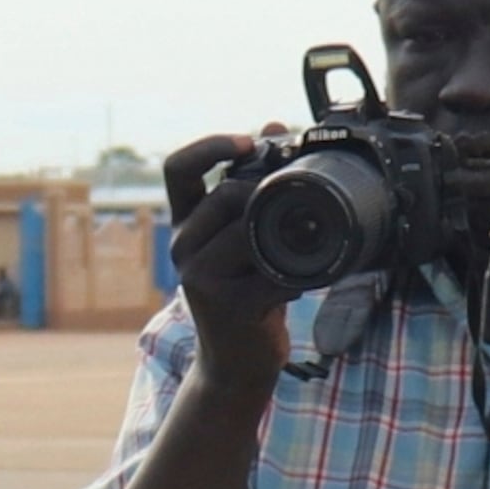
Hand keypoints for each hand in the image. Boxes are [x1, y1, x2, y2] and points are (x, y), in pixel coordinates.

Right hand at [164, 128, 295, 396]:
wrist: (237, 364)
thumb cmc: (248, 296)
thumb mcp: (246, 238)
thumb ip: (255, 188)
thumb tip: (273, 124)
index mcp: (186, 224)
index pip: (178, 168)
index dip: (210, 146)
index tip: (249, 141)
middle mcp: (183, 246)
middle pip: (226, 193)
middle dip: (269, 192)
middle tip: (304, 204)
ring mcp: (200, 276)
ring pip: (249, 227)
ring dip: (286, 231)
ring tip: (307, 247)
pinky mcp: (227, 304)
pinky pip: (273, 268)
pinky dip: (301, 269)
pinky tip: (311, 276)